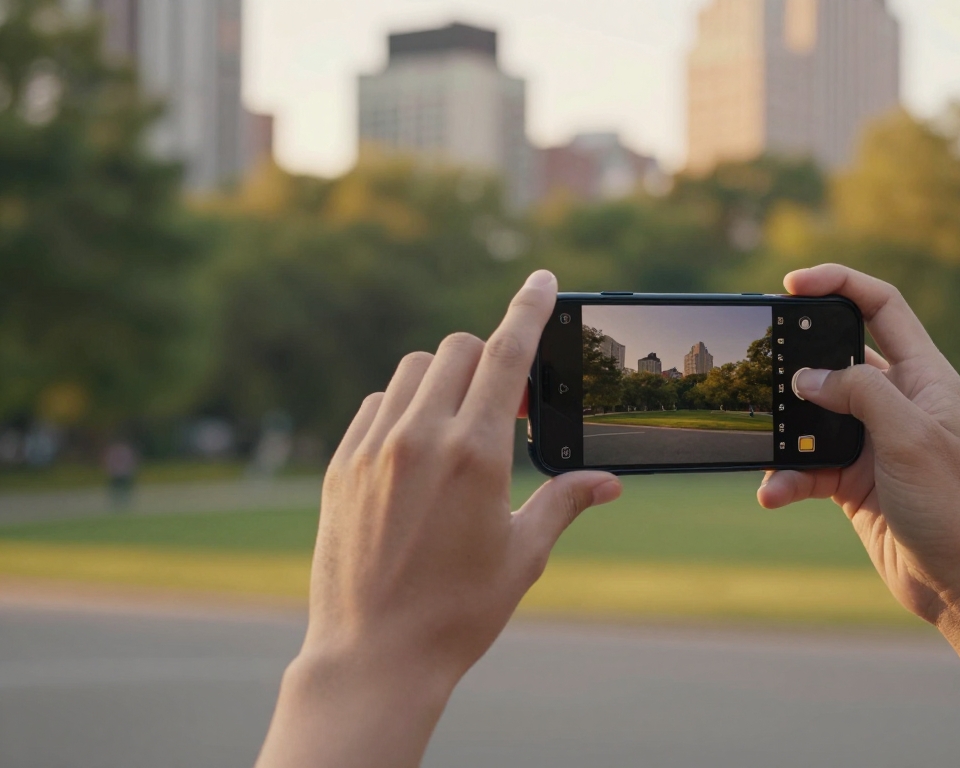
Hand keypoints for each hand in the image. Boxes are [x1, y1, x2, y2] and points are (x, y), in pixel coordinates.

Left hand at [257, 270, 621, 767]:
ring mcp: (372, 449)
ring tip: (460, 429)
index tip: (542, 281)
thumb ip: (564, 502)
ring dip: (444, 381)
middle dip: (488, 361)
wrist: (373, 656)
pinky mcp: (339, 466)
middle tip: (507, 406)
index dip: (529, 310)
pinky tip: (415, 451)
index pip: (507, 355)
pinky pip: (375, 405)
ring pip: (412, 370)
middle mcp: (419, 438)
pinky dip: (402, 408)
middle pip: (458, 350)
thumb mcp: (523, 556)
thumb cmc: (458, 612)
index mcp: (475, 455)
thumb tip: (608, 482)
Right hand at [758, 264, 959, 623]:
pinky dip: (787, 476)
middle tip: (763, 364)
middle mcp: (898, 402)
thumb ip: (858, 393)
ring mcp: (873, 442)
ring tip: (765, 444)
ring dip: (785, 432)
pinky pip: (807, 465)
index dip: (839, 284)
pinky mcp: (853, 480)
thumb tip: (807, 377)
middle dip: (797, 362)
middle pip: (837, 358)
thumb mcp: (908, 436)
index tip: (793, 285)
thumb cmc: (954, 506)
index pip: (881, 307)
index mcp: (925, 377)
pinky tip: (774, 492)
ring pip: (813, 416)